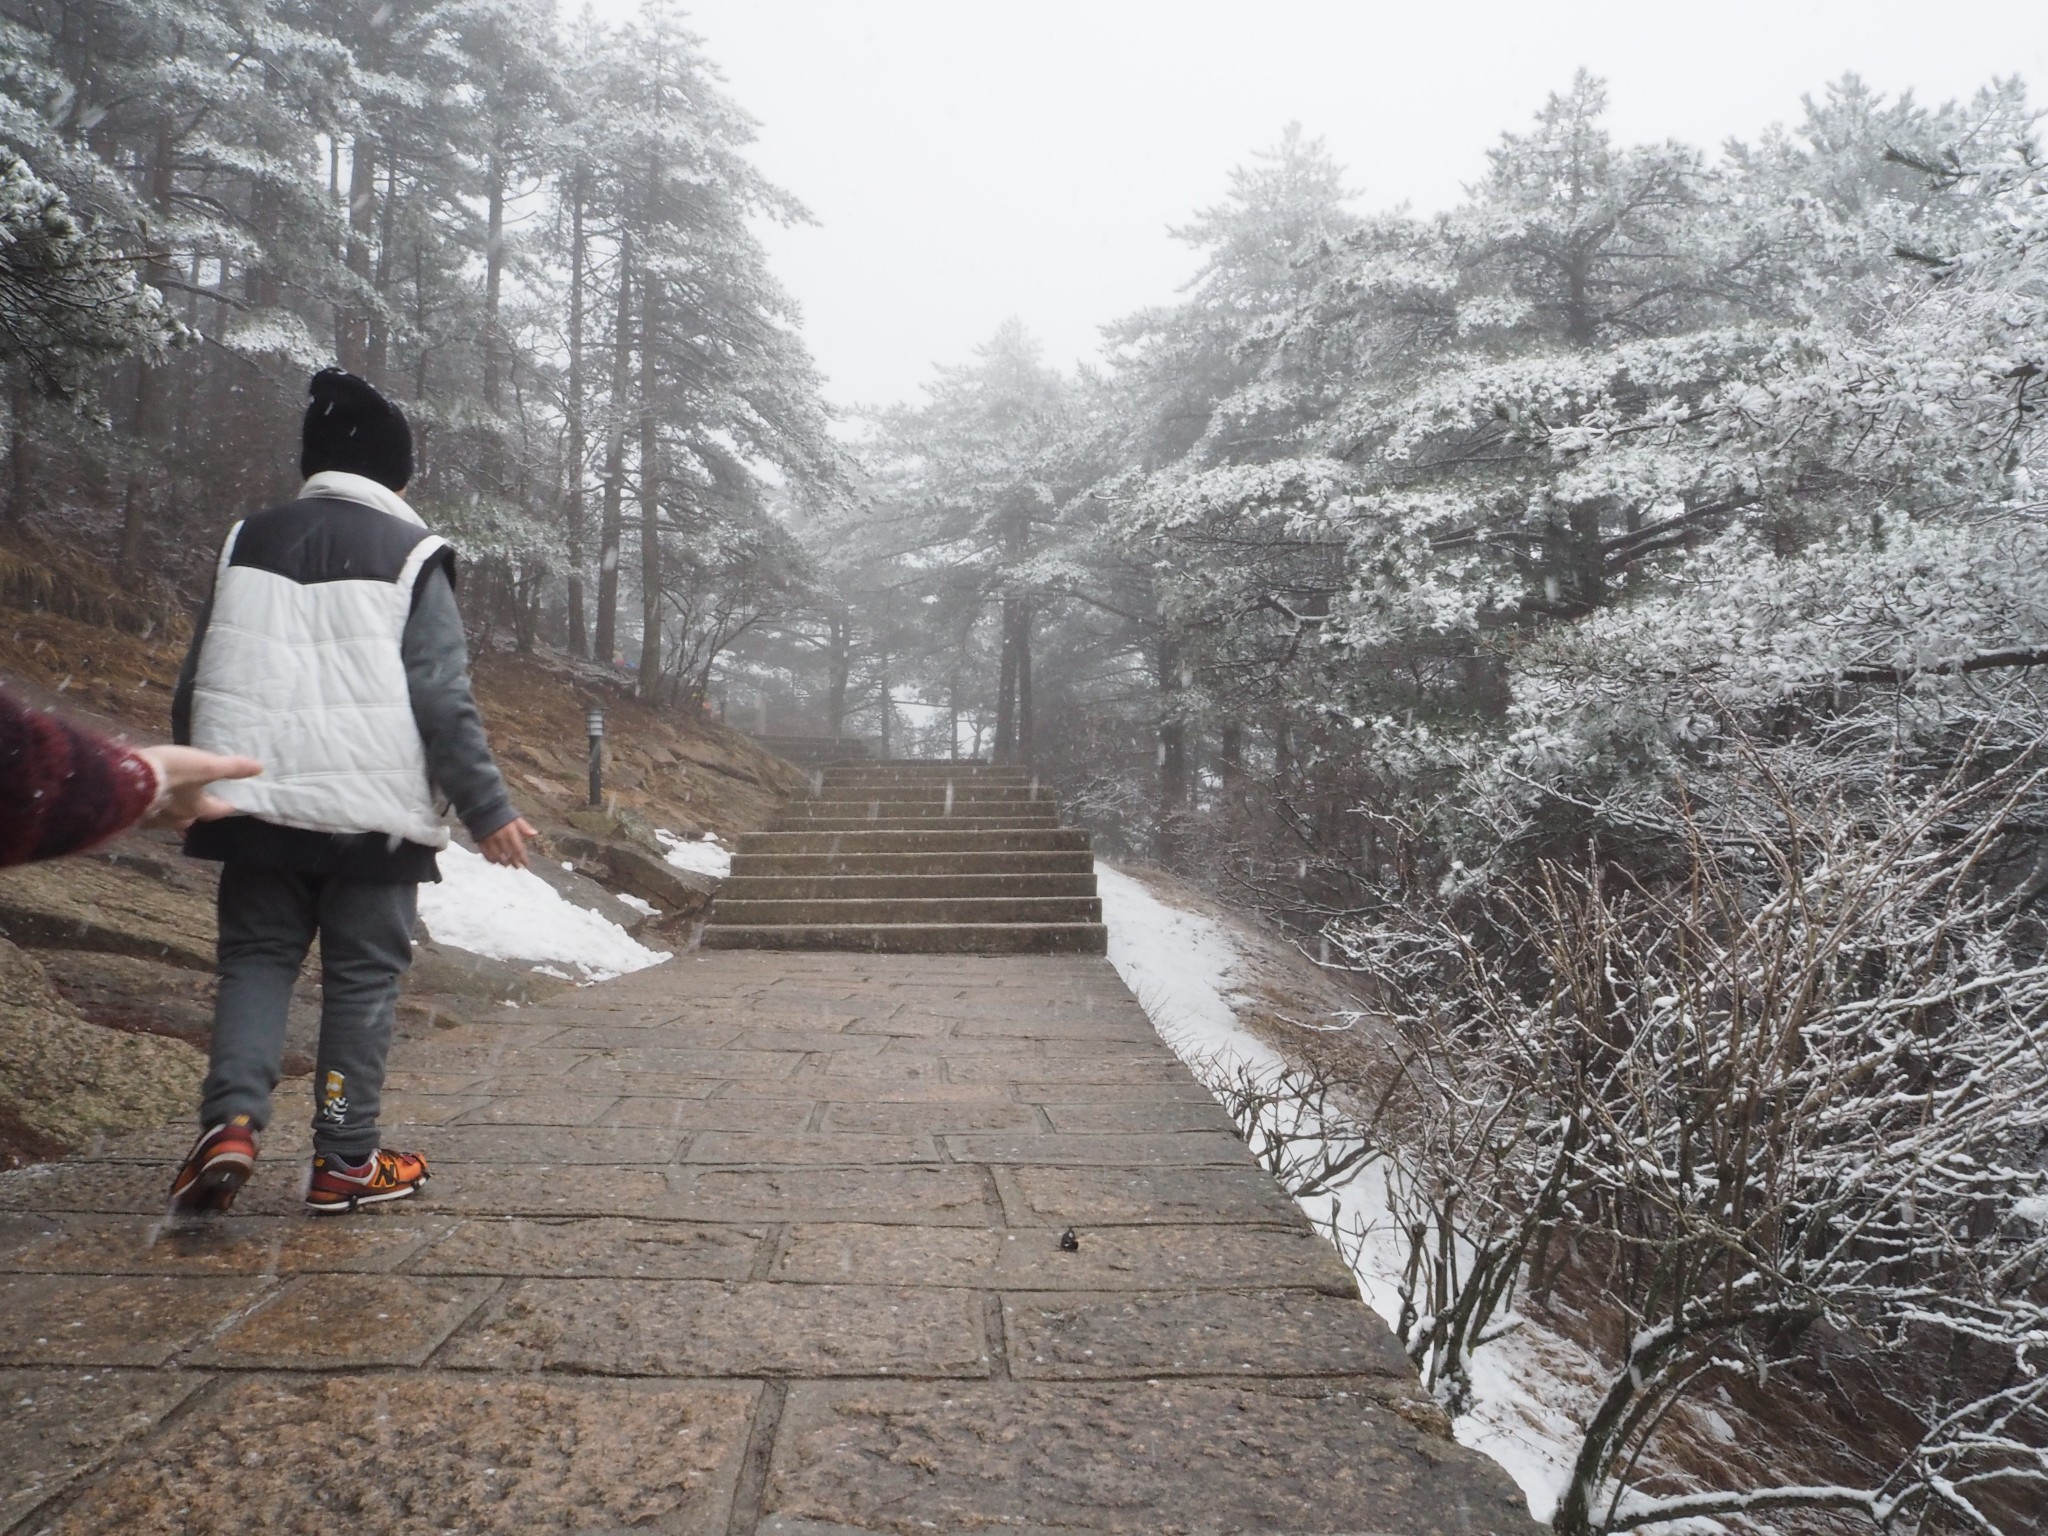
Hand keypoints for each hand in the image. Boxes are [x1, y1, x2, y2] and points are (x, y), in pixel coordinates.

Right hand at [135, 745, 262, 831]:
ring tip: (172, 802)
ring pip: (168, 819)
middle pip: (190, 818)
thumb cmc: (170, 774)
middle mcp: (175, 819)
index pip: (217, 811)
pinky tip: (145, 801)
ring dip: (172, 812)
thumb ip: (231, 767)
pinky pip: (146, 814)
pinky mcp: (131, 814)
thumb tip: (260, 768)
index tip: (231, 803)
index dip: (225, 806)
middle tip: (198, 803)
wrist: (125, 780)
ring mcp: (152, 819)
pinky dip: (150, 808)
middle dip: (195, 812)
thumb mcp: (205, 766)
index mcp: (196, 809)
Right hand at [479, 816, 537, 868]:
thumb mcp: (515, 818)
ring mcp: (489, 840)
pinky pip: (486, 854)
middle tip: (518, 867)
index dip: (523, 858)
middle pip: (508, 854)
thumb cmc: (502, 813)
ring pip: (497, 856)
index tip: (526, 865)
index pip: (519, 849)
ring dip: (502, 862)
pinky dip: (491, 859)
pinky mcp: (480, 841)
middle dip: (514, 862)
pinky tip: (495, 862)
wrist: (483, 808)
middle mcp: (500, 837)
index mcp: (510, 832)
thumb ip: (524, 827)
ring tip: (507, 865)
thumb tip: (534, 834)